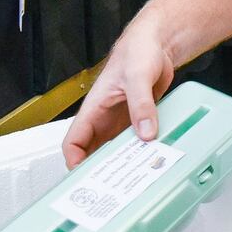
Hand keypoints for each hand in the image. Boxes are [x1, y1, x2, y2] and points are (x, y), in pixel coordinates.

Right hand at [61, 22, 174, 167]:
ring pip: (114, 150)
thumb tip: (145, 132)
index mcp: (94, 107)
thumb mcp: (137, 77)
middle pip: (93, 152)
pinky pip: (135, 143)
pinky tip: (150, 161)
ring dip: (122, 163)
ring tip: (132, 180)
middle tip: (112, 188)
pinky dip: (140, 153)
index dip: (75, 162)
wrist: (157, 43)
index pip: (73, 142)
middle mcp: (104, 118)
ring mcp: (121, 121)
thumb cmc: (138, 50)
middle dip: (100, 170)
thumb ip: (141, 104)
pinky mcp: (138, 121)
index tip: (85, 177)